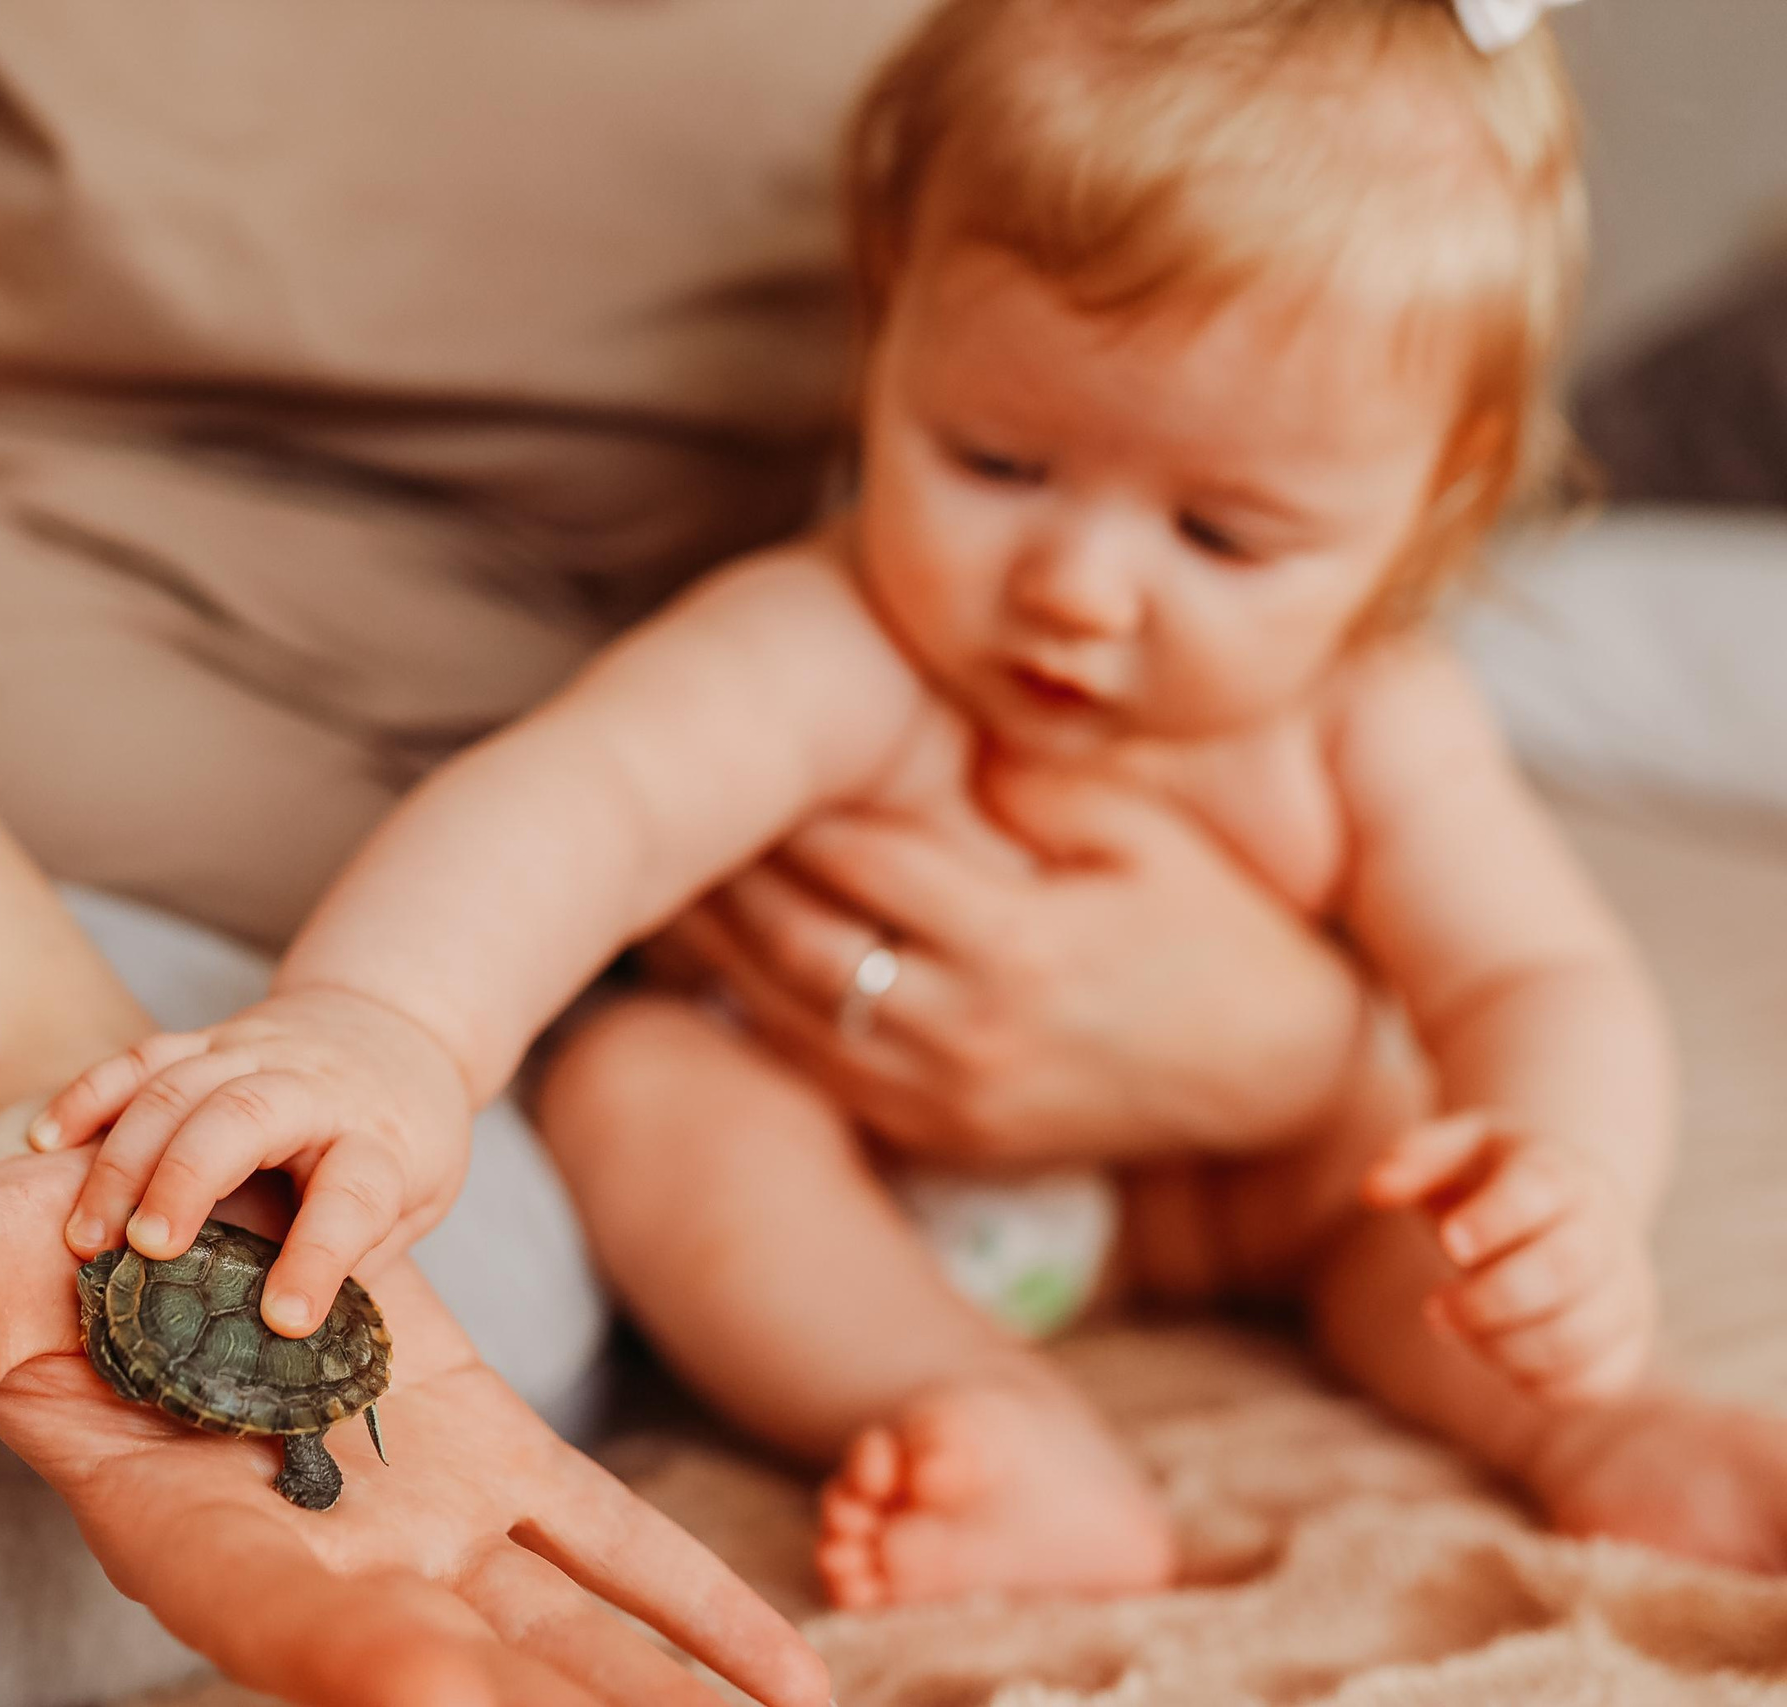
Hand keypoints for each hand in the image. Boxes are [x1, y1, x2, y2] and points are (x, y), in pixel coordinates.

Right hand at [0, 1130, 831, 1706]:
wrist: (120, 1183)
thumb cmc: (3, 1252)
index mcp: (189, 1538)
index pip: (297, 1632)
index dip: (378, 1671)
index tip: (459, 1695)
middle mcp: (319, 1559)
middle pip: (461, 1674)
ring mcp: (414, 1515)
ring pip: (557, 1634)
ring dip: (665, 1702)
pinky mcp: (482, 1451)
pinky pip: (602, 1540)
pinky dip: (690, 1606)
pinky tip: (792, 1682)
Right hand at [27, 986, 474, 1336]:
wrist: (393, 1021)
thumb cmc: (401, 1133)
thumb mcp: (415, 1198)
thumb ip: (358, 1253)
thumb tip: (294, 1345)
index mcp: (380, 1139)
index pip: (352, 1196)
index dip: (317, 1259)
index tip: (283, 1321)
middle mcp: (314, 1086)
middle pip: (246, 1114)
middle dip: (186, 1178)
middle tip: (143, 1249)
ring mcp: (254, 1052)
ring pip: (178, 1084)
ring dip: (123, 1156)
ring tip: (83, 1235)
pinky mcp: (208, 1039)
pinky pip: (140, 1056)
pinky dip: (88, 1093)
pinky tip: (46, 1140)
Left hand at [658, 764, 1368, 1163]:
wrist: (1275, 1078)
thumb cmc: (1220, 932)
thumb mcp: (1152, 839)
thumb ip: (1040, 785)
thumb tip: (943, 739)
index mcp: (1021, 945)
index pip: (867, 861)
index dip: (796, 805)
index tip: (747, 754)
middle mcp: (969, 1030)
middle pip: (805, 943)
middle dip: (730, 876)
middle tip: (670, 814)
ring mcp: (948, 1095)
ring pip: (794, 1015)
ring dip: (719, 950)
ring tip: (660, 883)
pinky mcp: (940, 1135)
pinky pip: (822, 1073)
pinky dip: (757, 1015)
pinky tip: (716, 963)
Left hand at [1365, 1112, 1657, 1402]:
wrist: (1567, 1205)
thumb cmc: (1492, 1178)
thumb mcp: (1454, 1149)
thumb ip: (1412, 1160)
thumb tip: (1372, 1190)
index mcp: (1561, 1172)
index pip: (1539, 1189)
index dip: (1494, 1219)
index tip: (1448, 1243)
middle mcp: (1606, 1230)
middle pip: (1566, 1267)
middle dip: (1490, 1297)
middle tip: (1436, 1308)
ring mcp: (1626, 1290)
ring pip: (1580, 1333)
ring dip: (1506, 1346)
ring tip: (1459, 1330)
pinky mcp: (1628, 1343)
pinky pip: (1596, 1381)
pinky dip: (1539, 1382)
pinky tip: (1497, 1354)